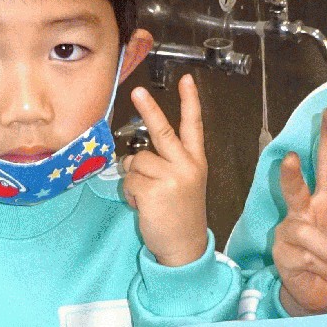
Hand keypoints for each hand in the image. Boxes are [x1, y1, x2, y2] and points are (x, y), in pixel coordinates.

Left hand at [123, 77, 209, 266]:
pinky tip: (144, 205)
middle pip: (163, 131)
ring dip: (134, 178)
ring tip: (148, 196)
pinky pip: (130, 182)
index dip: (190, 102)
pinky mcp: (155, 191)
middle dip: (149, 110)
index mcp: (195, 161)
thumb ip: (166, 164)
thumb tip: (134, 156)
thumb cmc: (180, 213)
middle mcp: (186, 166)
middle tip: (137, 91)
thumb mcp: (184, 183)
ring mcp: (171, 178)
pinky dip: (131, 194)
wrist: (184, 246)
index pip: (193, 126)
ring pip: (137, 161)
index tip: (186, 80)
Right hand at [273, 107, 326, 314]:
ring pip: (307, 234)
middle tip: (291, 158)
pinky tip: (321, 272)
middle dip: (291, 174)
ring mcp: (290, 230)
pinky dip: (320, 268)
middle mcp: (304, 211)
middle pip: (294, 188)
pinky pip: (304, 257)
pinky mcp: (281, 251)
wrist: (320, 295)